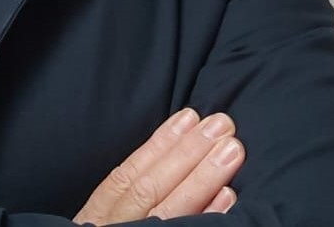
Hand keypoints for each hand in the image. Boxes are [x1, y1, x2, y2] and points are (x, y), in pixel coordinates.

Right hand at [74, 109, 243, 223]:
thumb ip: (129, 195)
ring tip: (232, 151)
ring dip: (203, 179)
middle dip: (189, 154)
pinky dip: (207, 218)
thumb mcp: (106, 221)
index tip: (190, 117)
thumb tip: (172, 154)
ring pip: (170, 213)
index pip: (129, 176)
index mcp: (101, 217)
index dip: (160, 145)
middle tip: (222, 126)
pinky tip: (229, 198)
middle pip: (153, 190)